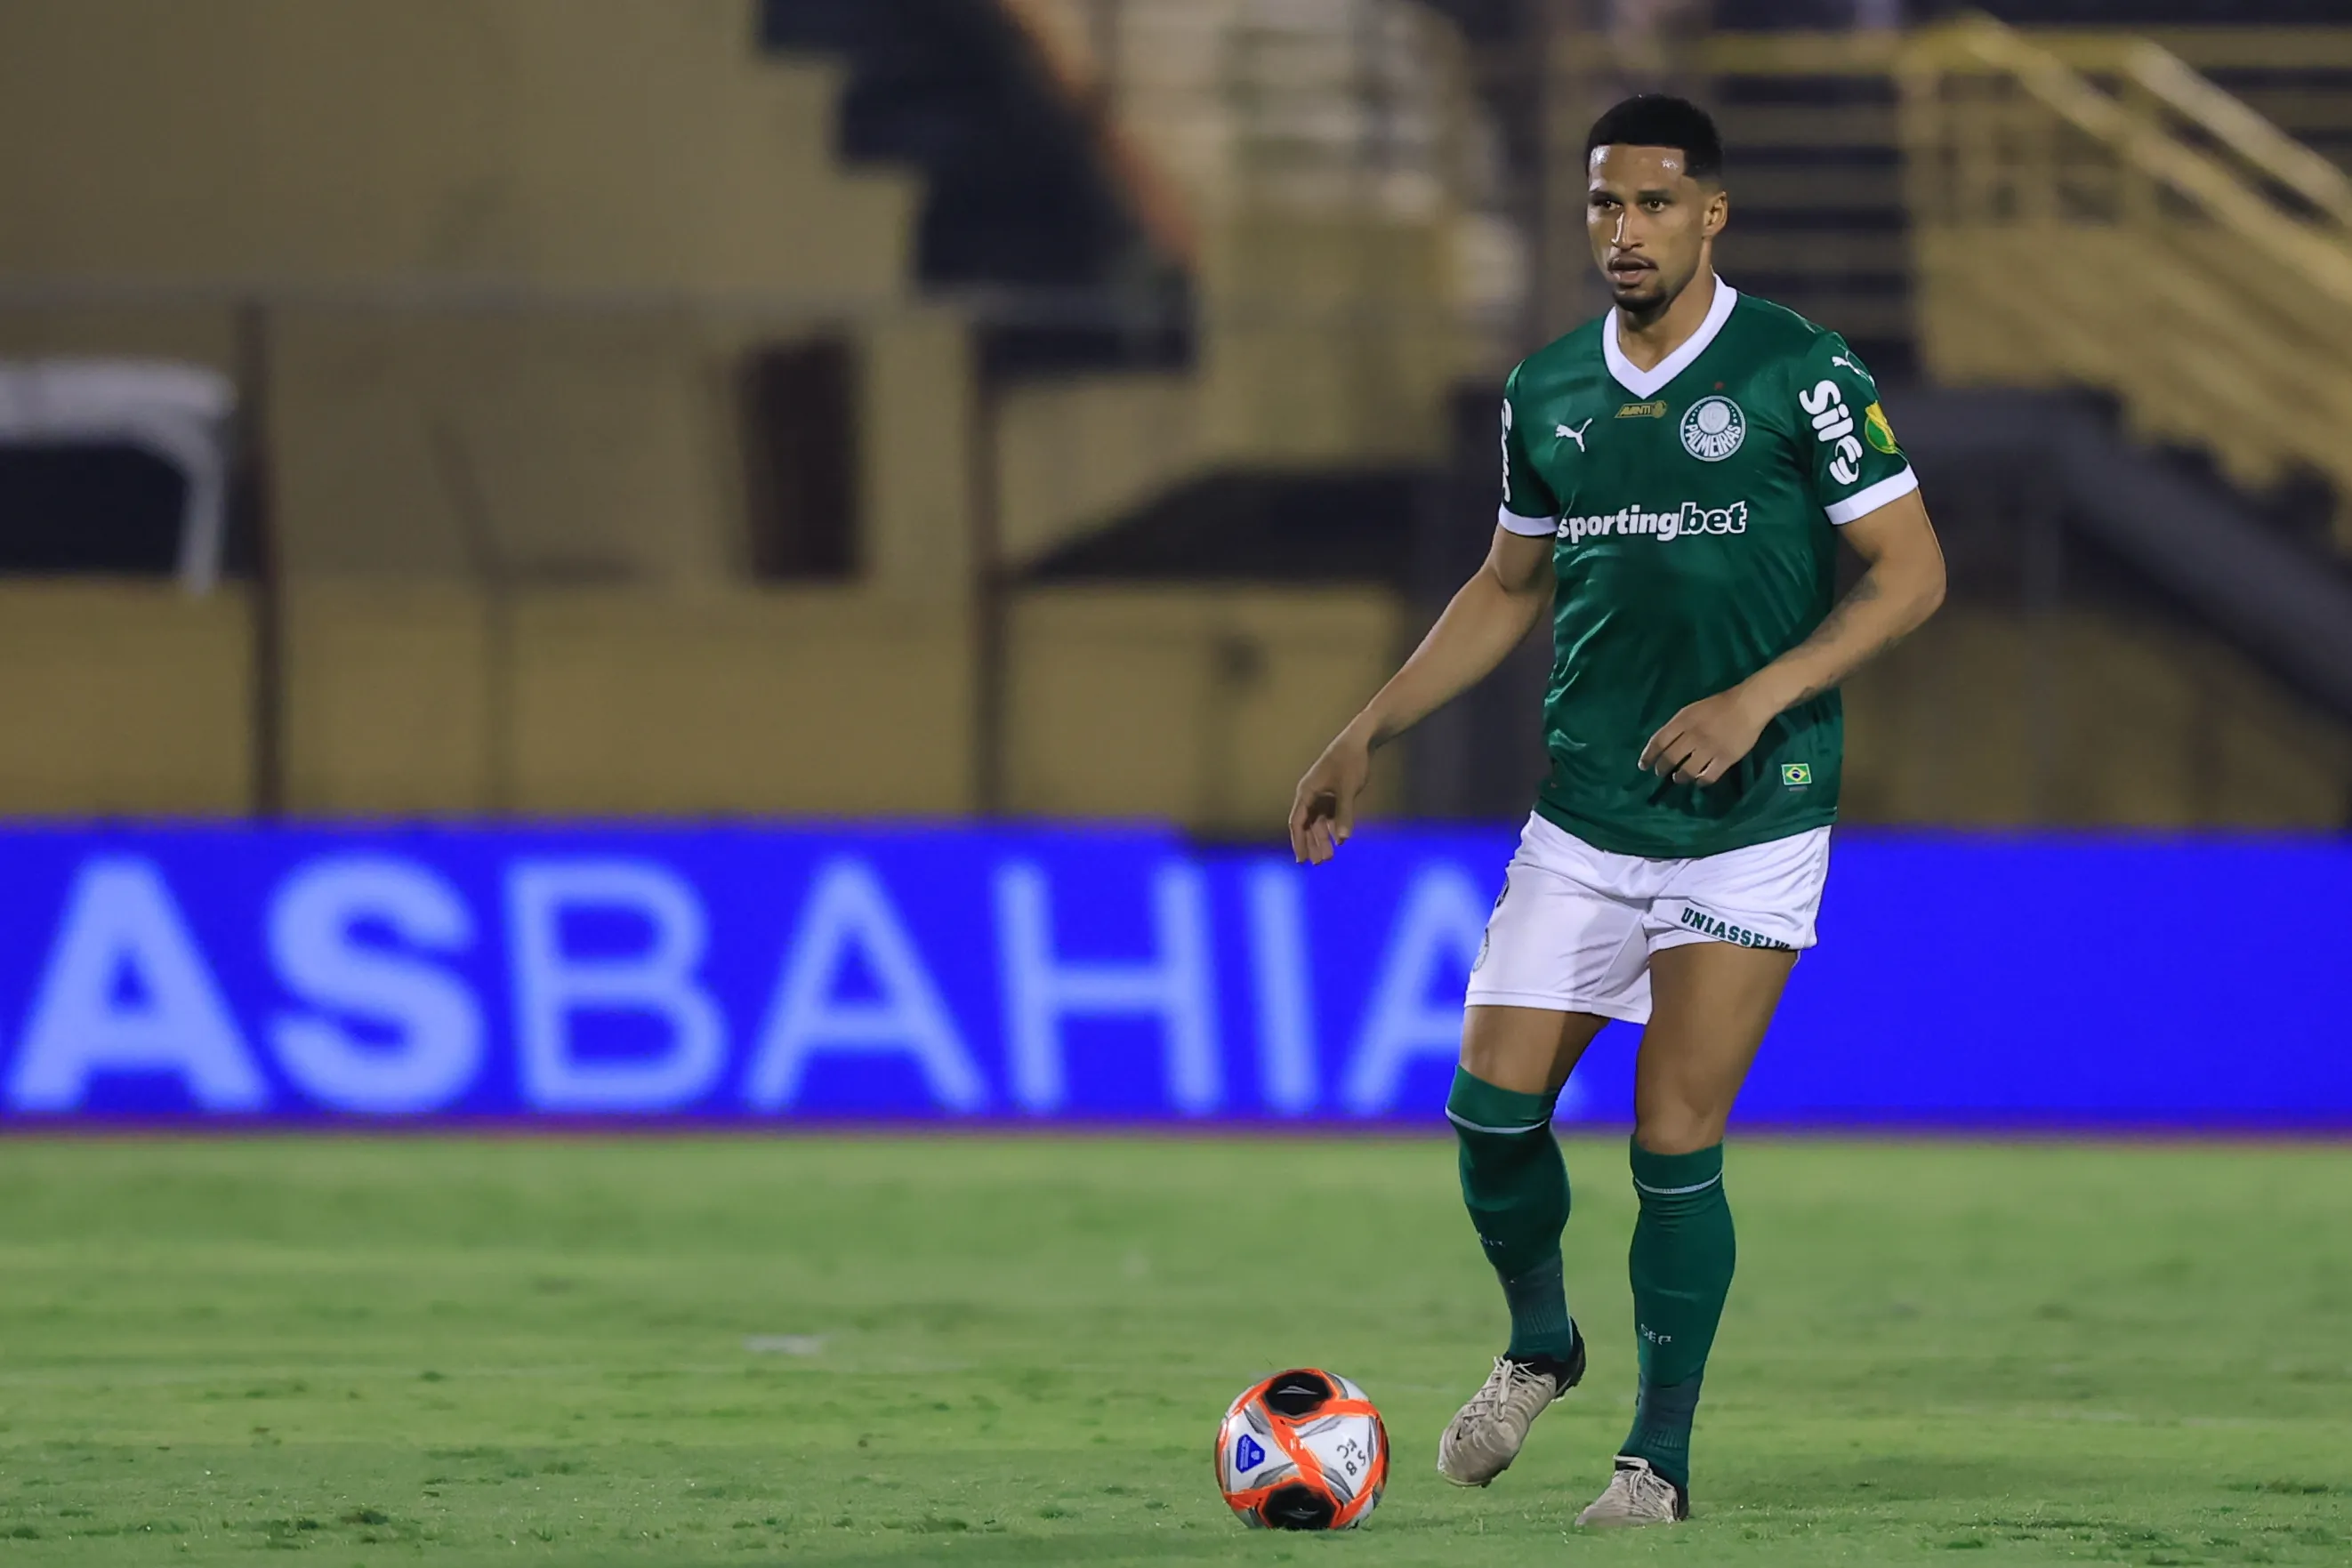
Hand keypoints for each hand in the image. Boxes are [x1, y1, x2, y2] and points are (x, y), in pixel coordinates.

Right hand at [1288, 727, 1372, 863]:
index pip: (1297, 822)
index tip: (1302, 860)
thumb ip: (1344, 814)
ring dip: (1324, 839)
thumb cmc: (1350, 761)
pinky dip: (1334, 828)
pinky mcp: (1333, 794)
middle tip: (1320, 864)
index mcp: (1307, 792)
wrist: (1361, 741)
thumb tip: (1343, 840)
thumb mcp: (1348, 789)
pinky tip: (1340, 841)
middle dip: (1313, 845)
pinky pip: (1330, 816)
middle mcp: (1311, 795)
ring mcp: (1322, 794)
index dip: (1299, 842)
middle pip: (1307, 825)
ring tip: (1330, 857)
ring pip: (1319, 822)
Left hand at [1639, 686, 1771, 786]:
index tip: (1643, 766)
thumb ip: (1678, 726)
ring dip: (1680, 777)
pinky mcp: (1725, 759)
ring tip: (1679, 778)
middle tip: (1660, 773)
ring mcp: (1709, 749)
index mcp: (1683, 721)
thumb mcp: (1692, 710)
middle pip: (1671, 758)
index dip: (1648, 756)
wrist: (1748, 705)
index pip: (1659, 741)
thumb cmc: (1719, 705)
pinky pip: (1709, 777)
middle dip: (1662, 769)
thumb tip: (1664, 745)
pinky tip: (1699, 782)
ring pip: (1687, 771)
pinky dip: (1701, 782)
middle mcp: (1693, 736)